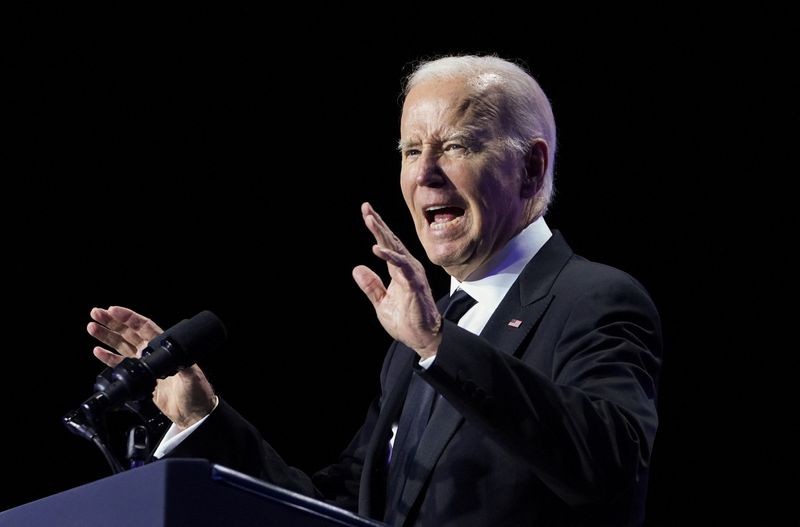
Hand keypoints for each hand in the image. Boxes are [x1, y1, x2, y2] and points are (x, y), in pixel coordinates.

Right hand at [88, 306, 215, 428]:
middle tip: (96, 313)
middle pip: (129, 333)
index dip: (129, 318)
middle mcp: (153, 353)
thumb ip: (183, 365)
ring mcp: (145, 365)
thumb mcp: (192, 376)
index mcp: (165, 347)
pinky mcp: (140, 378)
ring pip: (122, 346)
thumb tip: (177, 356)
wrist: (193, 413)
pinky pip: (120, 365)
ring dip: (107, 337)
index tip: (113, 310)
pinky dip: (108, 358)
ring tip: (92, 327)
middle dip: (112, 322)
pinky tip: (98, 351)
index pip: (144, 327)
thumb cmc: (197, 392)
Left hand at [352, 202, 441, 358]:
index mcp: (399, 270)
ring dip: (382, 233)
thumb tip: (357, 268)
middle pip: (391, 241)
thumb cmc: (406, 321)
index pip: (387, 245)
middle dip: (378, 223)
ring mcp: (412, 274)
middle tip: (365, 207)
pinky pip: (401, 267)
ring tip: (369, 219)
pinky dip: (389, 257)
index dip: (377, 229)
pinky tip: (376, 249)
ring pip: (396, 248)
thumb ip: (371, 285)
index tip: (366, 212)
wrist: (423, 338)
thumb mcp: (381, 303)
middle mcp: (408, 267)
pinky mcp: (414, 285)